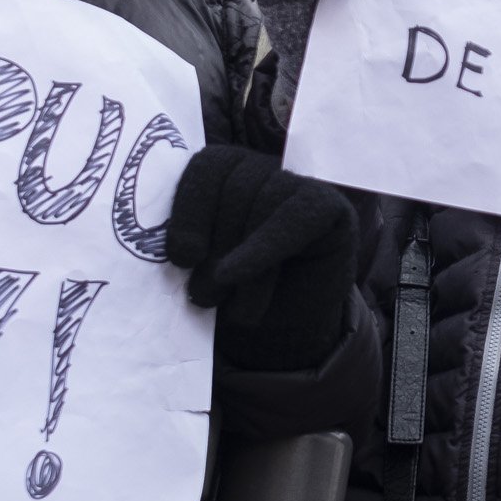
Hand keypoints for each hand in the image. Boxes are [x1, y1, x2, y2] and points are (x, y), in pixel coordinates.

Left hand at [164, 145, 356, 370]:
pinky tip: (238, 274)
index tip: (181, 257)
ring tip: (223, 303)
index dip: (190, 208)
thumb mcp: (196, 264)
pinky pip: (294, 218)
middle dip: (215, 245)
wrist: (280, 334)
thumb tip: (169, 240)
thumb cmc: (228, 294)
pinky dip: (263, 248)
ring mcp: (299, 187)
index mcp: (225, 173)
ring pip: (263, 205)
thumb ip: (183, 240)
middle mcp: (263, 171)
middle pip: (235, 187)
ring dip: (238, 261)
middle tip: (201, 295)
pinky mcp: (330, 209)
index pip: (208, 166)